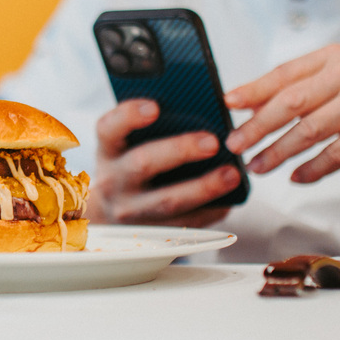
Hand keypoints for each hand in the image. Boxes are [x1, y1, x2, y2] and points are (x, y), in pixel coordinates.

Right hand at [86, 99, 238, 226]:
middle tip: (213, 142)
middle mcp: (112, 181)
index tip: (155, 106)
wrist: (114, 212)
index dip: (129, 116)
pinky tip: (229, 198)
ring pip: (166, 201)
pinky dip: (208, 211)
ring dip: (202, 188)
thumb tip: (201, 112)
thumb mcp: (128, 145)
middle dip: (179, 151)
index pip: (109, 128)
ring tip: (232, 174)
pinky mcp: (149, 233)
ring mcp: (129, 211)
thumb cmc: (131, 165)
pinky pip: (182, 224)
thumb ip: (153, 129)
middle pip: (142, 164)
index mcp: (108, 150)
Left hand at [224, 45, 339, 182]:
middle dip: (258, 126)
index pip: (284, 74)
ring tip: (258, 166)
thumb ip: (298, 90)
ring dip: (279, 152)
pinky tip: (296, 177)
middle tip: (235, 144)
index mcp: (334, 58)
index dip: (253, 90)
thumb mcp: (337, 85)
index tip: (228, 104)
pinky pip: (336, 153)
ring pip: (310, 130)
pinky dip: (312, 168)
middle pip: (292, 102)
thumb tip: (247, 105)